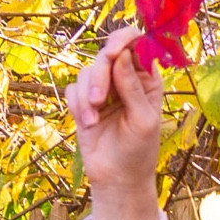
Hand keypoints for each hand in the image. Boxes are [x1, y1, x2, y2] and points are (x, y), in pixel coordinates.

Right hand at [69, 24, 165, 219]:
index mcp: (146, 79)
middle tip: (100, 100)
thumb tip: (121, 55)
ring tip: (94, 120)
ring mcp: (103, 89)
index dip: (123, 41)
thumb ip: (132, 87)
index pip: (135, 45)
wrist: (118, 179)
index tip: (114, 52)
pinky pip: (73, 89)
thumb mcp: (142, 120)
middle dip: (100, 75)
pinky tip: (88, 125)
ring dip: (87, 95)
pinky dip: (78, 105)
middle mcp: (124, 79)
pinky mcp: (83, 102)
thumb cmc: (139, 151)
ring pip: (87, 71)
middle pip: (106, 55)